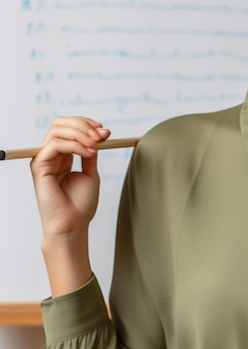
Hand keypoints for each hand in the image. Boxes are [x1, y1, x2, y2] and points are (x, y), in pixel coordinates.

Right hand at [30, 116, 110, 294]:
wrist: (73, 224)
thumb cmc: (80, 204)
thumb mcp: (91, 172)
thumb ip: (91, 153)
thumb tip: (99, 134)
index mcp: (62, 155)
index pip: (68, 127)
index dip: (87, 124)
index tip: (106, 132)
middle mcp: (51, 155)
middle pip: (60, 124)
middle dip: (84, 125)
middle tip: (102, 135)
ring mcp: (44, 160)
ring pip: (58, 130)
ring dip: (81, 133)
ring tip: (96, 145)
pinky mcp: (39, 167)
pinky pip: (55, 145)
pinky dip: (75, 145)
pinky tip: (89, 153)